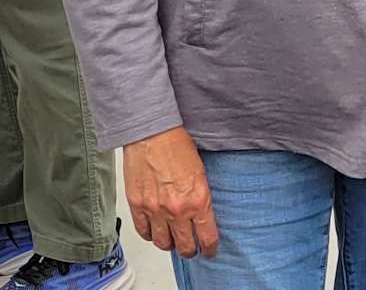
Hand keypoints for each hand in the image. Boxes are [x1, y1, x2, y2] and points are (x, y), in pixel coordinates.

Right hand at [123, 125, 218, 258]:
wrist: (152, 132)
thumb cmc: (177, 144)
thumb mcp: (201, 170)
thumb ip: (200, 195)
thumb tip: (201, 212)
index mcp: (198, 199)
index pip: (207, 237)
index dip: (210, 247)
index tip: (210, 249)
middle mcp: (177, 209)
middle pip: (185, 246)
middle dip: (191, 250)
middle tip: (192, 247)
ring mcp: (155, 210)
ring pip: (163, 244)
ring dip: (169, 244)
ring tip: (173, 240)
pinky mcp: (137, 206)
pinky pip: (144, 232)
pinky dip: (150, 235)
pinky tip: (155, 231)